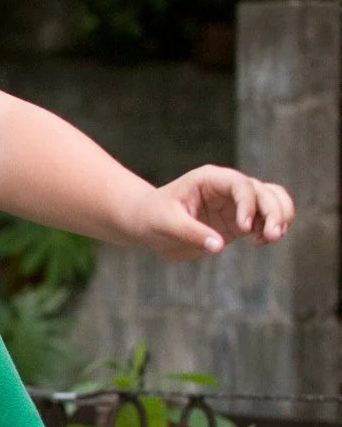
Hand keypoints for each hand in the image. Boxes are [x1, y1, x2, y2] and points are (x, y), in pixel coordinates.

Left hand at [135, 166, 294, 260]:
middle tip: (272, 236)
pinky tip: (260, 242)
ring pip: (272, 201)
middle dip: (273, 212)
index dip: (248, 204)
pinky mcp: (239, 221)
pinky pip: (265, 219)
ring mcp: (236, 204)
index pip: (241, 185)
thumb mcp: (166, 224)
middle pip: (264, 192)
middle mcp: (228, 188)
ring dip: (280, 217)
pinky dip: (270, 228)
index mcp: (211, 179)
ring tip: (272, 238)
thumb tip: (219, 246)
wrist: (146, 223)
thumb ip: (191, 233)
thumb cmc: (152, 217)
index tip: (243, 228)